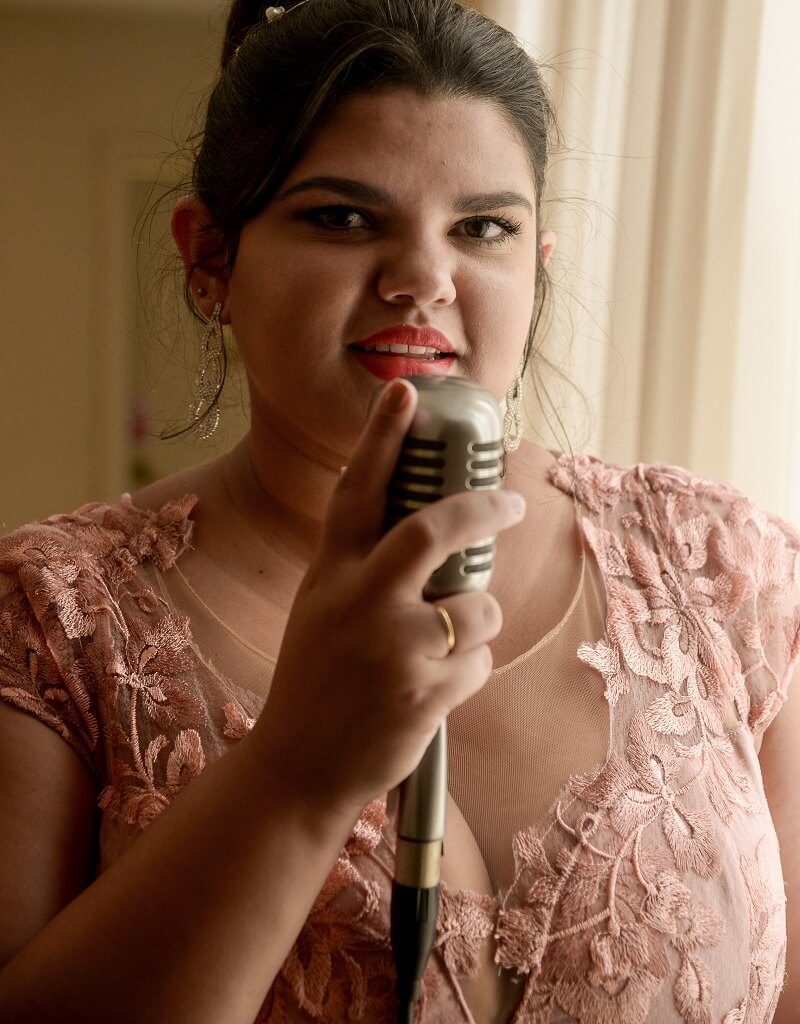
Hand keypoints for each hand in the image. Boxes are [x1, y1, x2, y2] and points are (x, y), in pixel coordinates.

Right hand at [252, 379, 525, 818]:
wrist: (298, 768)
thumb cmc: (314, 680)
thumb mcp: (321, 609)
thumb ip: (363, 568)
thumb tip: (432, 530)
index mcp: (329, 574)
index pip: (357, 491)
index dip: (383, 437)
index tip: (405, 391)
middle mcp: (358, 602)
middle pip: (433, 530)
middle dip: (481, 508)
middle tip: (511, 502)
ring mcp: (392, 649)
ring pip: (476, 607)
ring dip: (478, 620)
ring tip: (447, 645)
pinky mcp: (423, 694)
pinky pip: (478, 661)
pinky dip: (469, 669)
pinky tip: (432, 689)